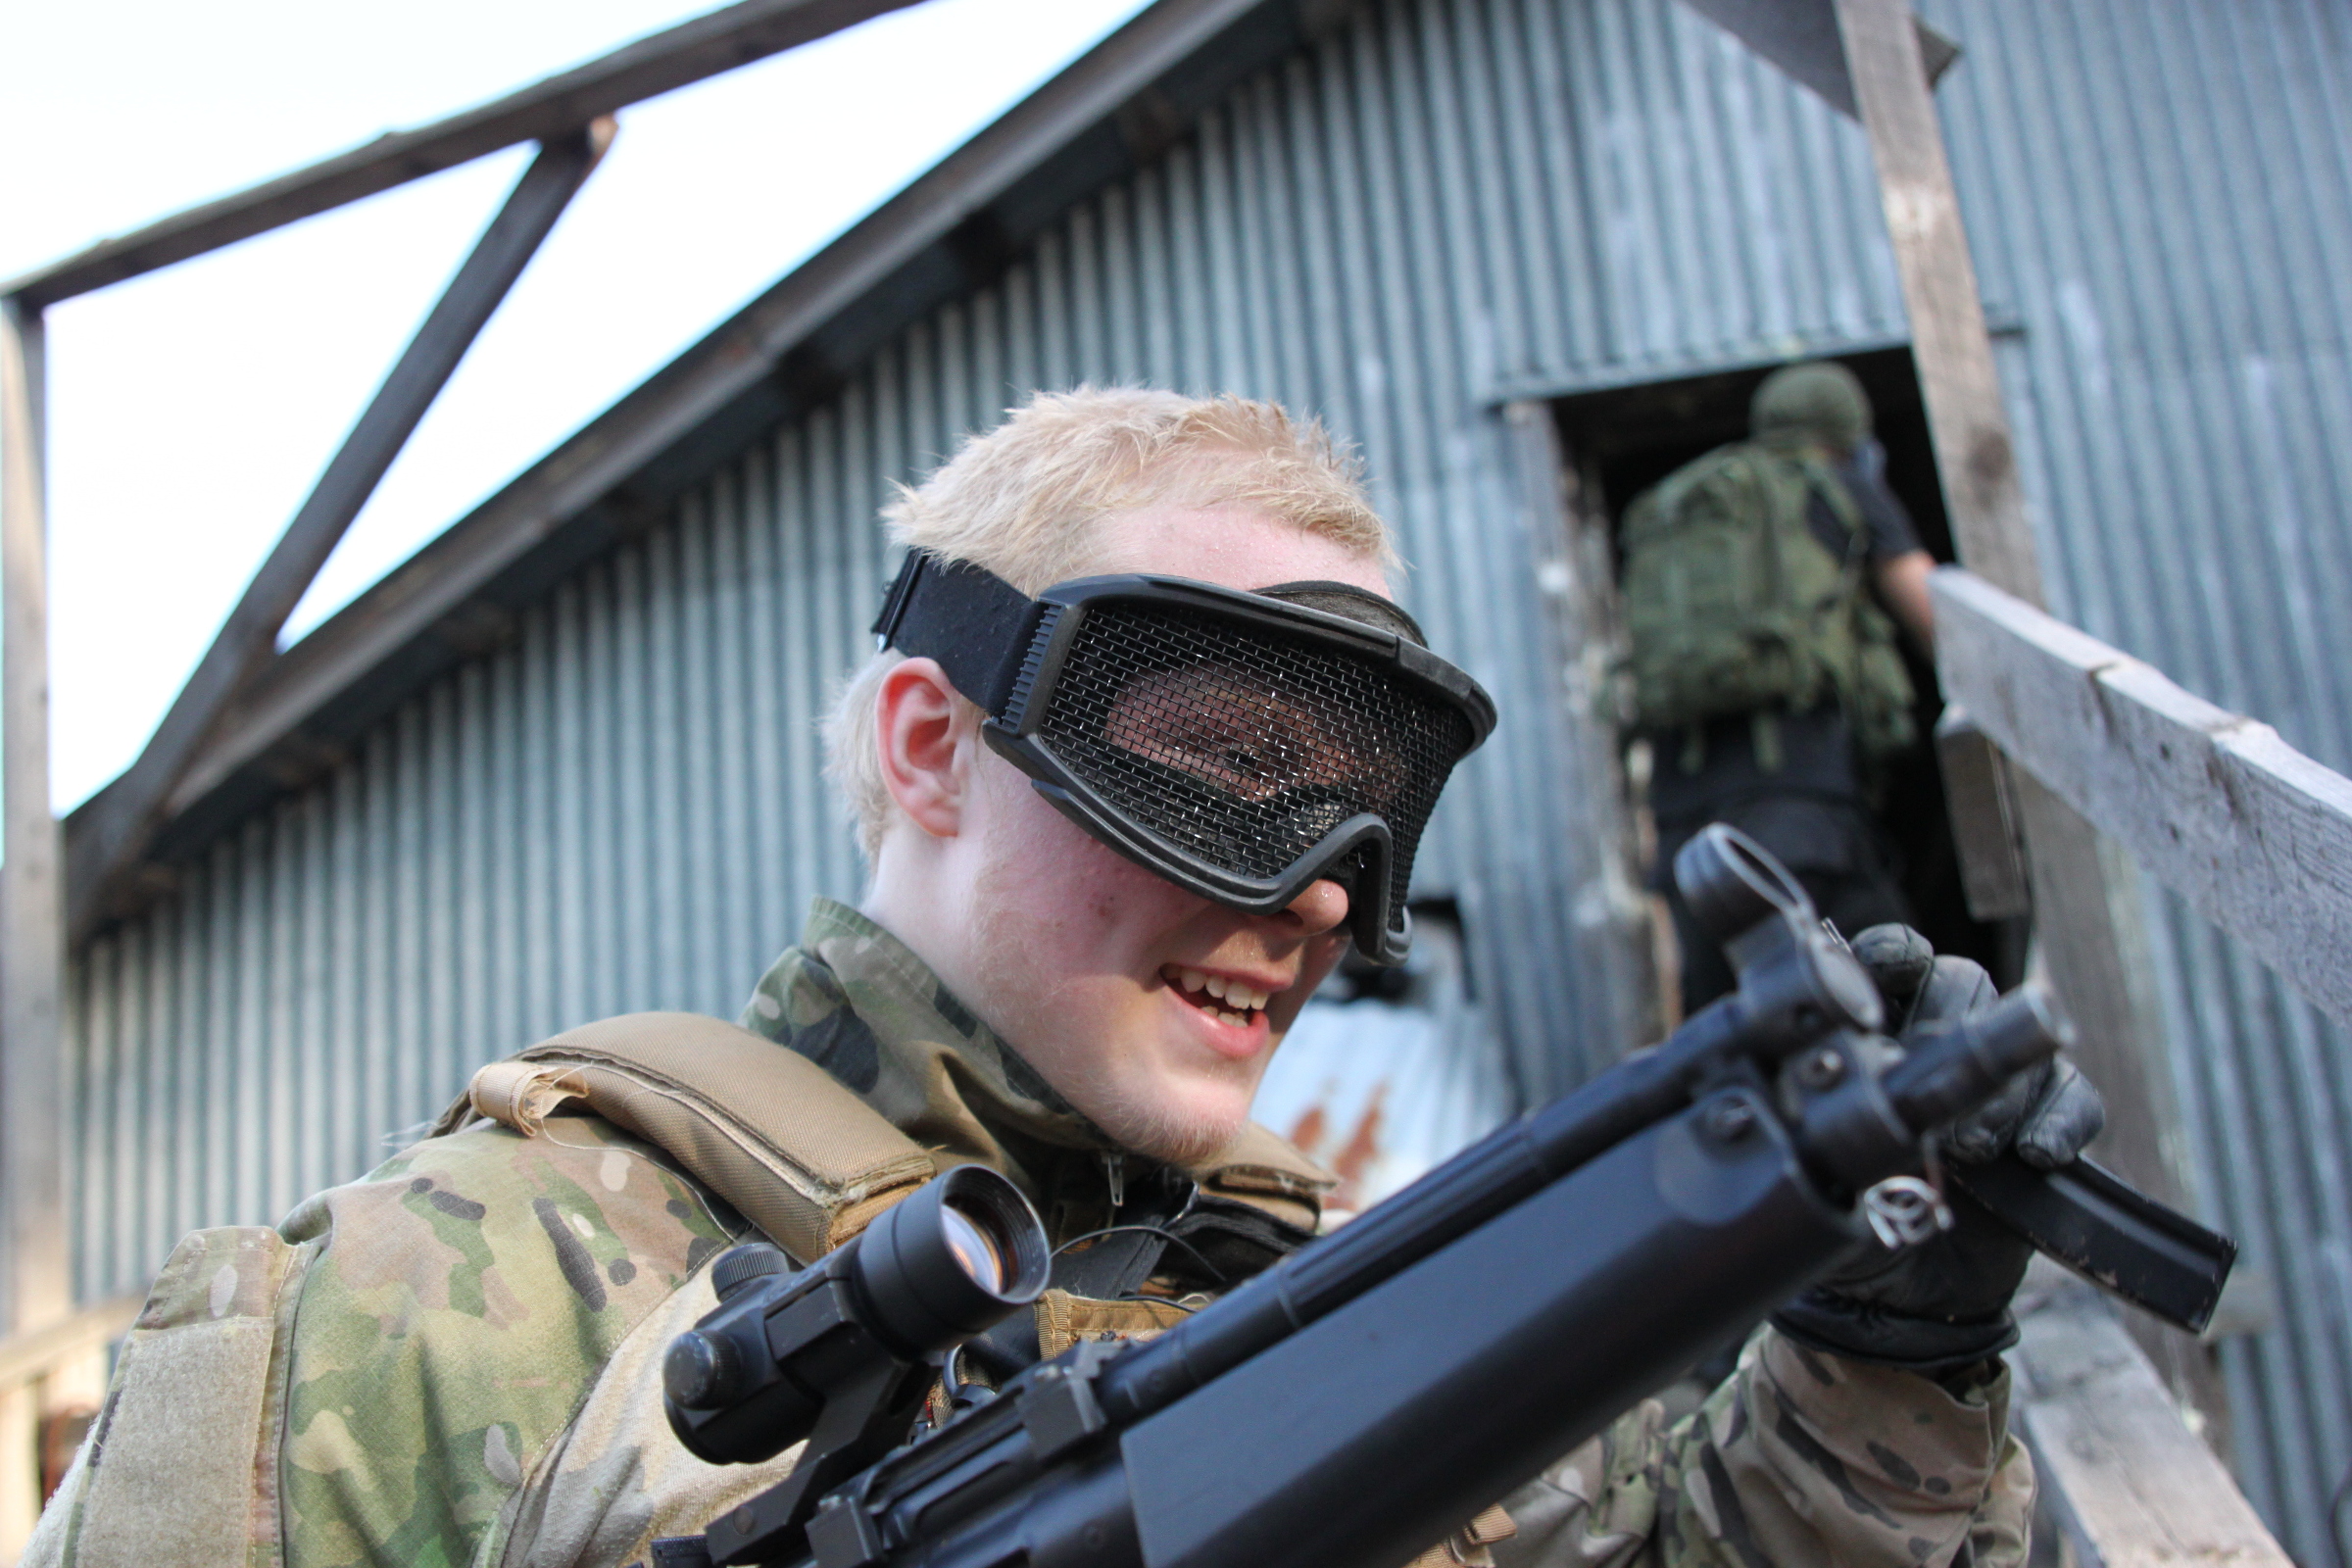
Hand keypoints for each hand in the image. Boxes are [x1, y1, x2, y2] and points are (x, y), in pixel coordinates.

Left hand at [1769, 925, 2104, 1373]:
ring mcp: (1992, 1078)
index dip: (1893, 955)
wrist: (1892, 1301)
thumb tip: (1812, 1069)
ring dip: (2001, 1089)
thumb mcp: (1812, 1159)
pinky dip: (2062, 1120)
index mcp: (1866, 1028)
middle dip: (1951, 1030)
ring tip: (1972, 1150)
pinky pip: (2074, 1095)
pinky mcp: (2042, 1122)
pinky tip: (2036, 1153)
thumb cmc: (1836, 1214)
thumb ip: (1818, 1107)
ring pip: (2019, 1039)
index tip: (1891, 969)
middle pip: (1961, 983)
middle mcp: (1930, 1037)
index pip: (1886, 961)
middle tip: (1936, 1096)